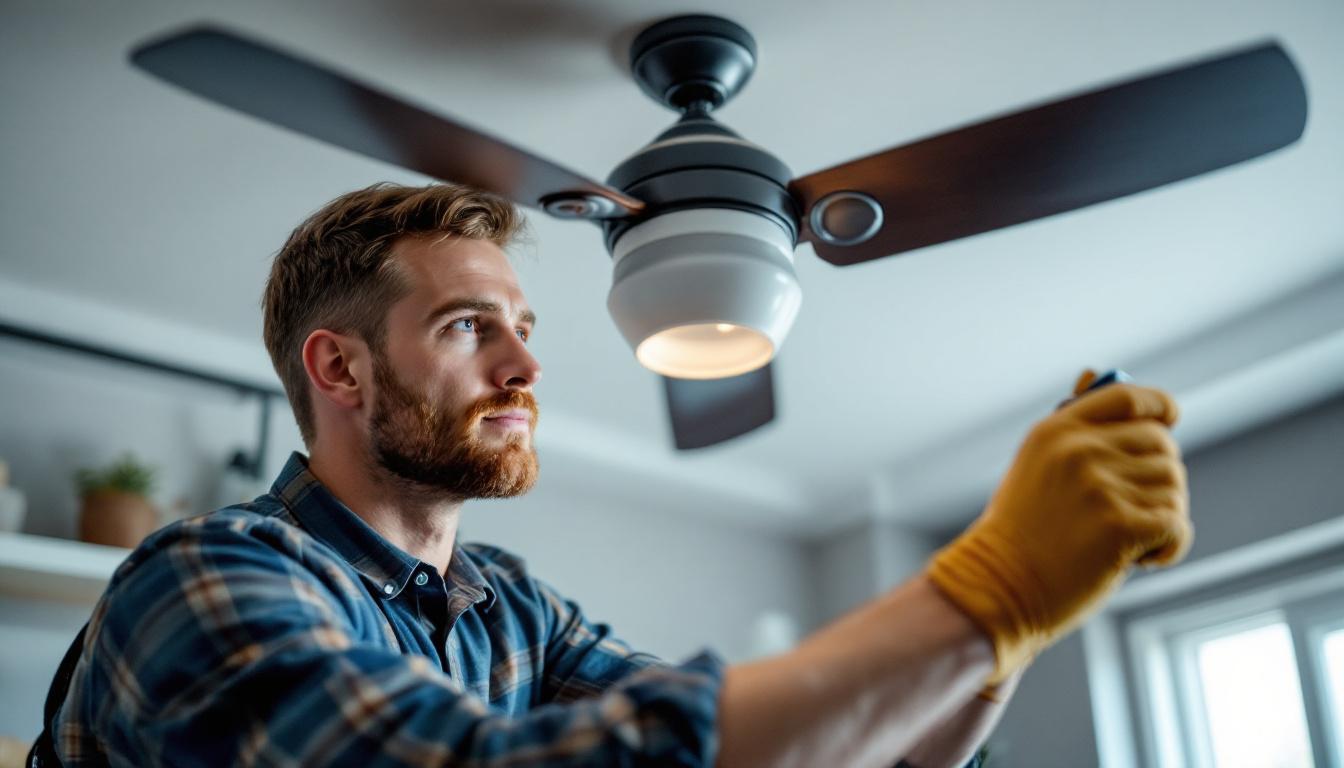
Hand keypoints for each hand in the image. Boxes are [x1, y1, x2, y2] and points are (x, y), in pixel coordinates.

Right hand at [926, 371, 1192, 681]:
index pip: (1127, 398)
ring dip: (1165, 517)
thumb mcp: (1036, 468)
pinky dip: (1171, 546)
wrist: (998, 586)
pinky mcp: (1119, 524)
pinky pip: (1176, 524)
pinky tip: (1144, 560)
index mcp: (1056, 430)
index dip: (1159, 407)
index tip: (1170, 420)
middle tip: (1138, 511)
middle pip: (1163, 445)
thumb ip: (1076, 434)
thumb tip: (1104, 379)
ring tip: (1131, 542)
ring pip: (1174, 487)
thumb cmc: (1020, 533)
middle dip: (1161, 479)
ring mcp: (1098, 486)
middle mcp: (1078, 450)